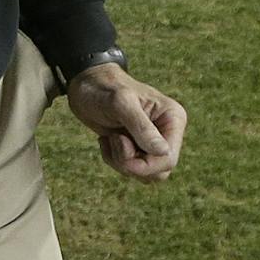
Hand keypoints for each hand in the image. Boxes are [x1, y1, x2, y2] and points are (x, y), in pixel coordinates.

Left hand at [66, 64, 186, 182]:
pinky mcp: (138, 148)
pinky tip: (106, 140)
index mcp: (173, 118)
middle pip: (159, 171)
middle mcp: (168, 132)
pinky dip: (115, 161)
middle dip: (132, 164)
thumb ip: (141, 127)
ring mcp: (153, 141)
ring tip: (110, 138)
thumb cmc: (103, 88)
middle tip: (114, 140)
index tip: (119, 144)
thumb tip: (163, 152)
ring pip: (146, 174)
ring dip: (122, 163)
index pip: (168, 158)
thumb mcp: (120, 103)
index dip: (144, 164)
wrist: (87, 85)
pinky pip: (133, 170)